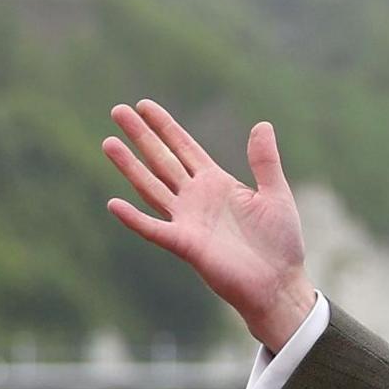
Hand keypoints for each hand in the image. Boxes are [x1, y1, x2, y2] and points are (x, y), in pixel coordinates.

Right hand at [102, 100, 316, 350]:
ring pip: (152, 187)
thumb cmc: (280, 242)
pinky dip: (135, 218)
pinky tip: (114, 204)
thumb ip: (264, 161)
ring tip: (109, 142)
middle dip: (141, 136)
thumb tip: (262, 124)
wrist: (279, 283)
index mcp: (217, 183)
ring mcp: (187, 221)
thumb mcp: (275, 194)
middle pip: (162, 161)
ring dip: (130, 167)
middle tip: (117, 111)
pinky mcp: (185, 245)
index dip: (165, 127)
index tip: (144, 105)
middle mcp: (196, 198)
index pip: (184, 148)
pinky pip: (155, 230)